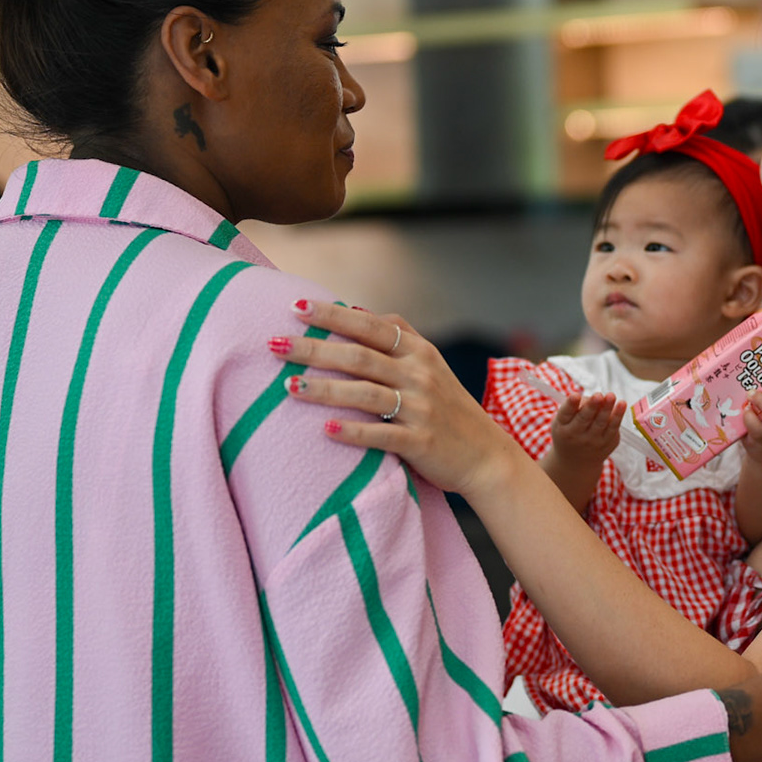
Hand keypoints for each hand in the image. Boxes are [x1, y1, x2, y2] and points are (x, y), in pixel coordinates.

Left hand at [277, 300, 527, 498]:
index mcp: (419, 352)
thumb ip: (397, 337)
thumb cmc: (448, 407)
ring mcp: (421, 409)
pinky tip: (326, 430)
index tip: (295, 306)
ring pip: (366, 394)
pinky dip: (354, 432)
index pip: (370, 326)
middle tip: (274, 344)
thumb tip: (353, 311)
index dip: (333, 315)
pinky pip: (383, 436)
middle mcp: (420, 375)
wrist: (487, 455)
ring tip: (289, 386)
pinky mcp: (421, 442)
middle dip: (314, 348)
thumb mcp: (429, 364)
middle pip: (359, 356)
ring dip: (325, 389)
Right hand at [551, 392, 624, 465]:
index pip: (565, 414)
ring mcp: (593, 442)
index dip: (570, 405)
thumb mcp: (563, 422)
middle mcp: (576, 436)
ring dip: (607, 409)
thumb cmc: (569, 433)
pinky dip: (618, 416)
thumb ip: (575, 407)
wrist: (576, 463)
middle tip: (598, 395)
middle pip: (585, 418)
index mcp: (562, 427)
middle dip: (592, 406)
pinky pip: (613, 428)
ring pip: (601, 423)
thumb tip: (596, 397)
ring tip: (611, 396)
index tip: (575, 395)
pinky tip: (622, 404)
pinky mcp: (607, 444)